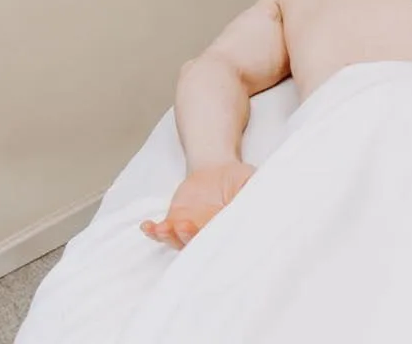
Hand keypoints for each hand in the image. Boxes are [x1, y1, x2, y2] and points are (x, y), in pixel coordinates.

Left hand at [140, 160, 255, 248]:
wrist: (217, 169)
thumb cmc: (237, 178)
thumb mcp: (249, 181)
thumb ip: (252, 192)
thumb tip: (264, 203)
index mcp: (225, 227)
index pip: (217, 240)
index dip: (211, 240)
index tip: (207, 234)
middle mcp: (206, 233)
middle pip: (194, 242)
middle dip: (187, 236)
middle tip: (184, 225)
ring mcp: (189, 229)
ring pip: (176, 240)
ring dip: (168, 235)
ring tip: (163, 227)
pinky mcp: (174, 220)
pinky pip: (161, 231)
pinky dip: (152, 231)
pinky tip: (147, 226)